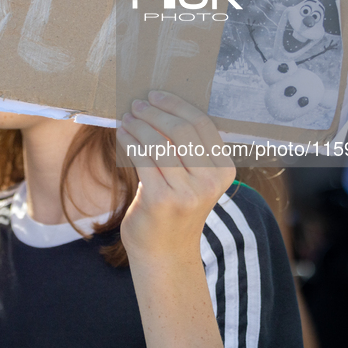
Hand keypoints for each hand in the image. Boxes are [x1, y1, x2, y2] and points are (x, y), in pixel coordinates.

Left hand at [117, 91, 234, 264]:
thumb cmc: (176, 207)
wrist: (166, 253)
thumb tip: (159, 106)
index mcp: (223, 169)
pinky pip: (141, 158)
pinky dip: (130, 141)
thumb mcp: (193, 177)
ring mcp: (186, 191)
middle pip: (180, 129)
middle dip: (154, 112)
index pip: (201, 124)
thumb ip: (186, 147)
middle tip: (137, 104)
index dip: (176, 105)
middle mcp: (210, 180)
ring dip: (138, 124)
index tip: (156, 95)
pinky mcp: (160, 199)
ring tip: (127, 118)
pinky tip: (123, 134)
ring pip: (158, 142)